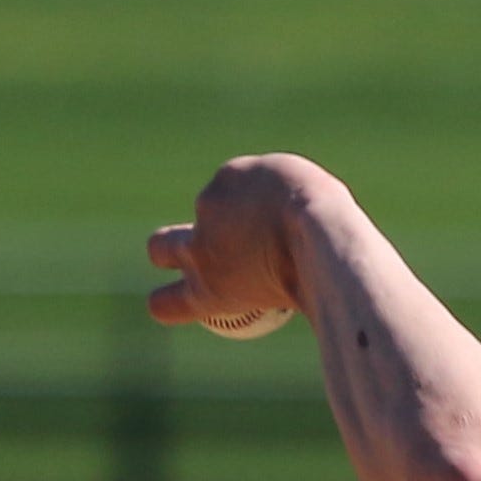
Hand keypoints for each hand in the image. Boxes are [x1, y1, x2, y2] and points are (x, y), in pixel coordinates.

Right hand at [146, 156, 335, 339]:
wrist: (322, 237)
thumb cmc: (318, 281)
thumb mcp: (282, 300)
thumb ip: (263, 284)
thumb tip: (274, 271)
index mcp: (208, 294)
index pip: (163, 304)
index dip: (165, 300)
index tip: (170, 298)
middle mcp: (197, 251)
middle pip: (158, 247)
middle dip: (165, 248)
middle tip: (200, 244)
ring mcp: (208, 211)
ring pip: (216, 205)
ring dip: (238, 207)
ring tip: (285, 213)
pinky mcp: (227, 177)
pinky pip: (247, 181)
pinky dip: (265, 186)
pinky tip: (290, 192)